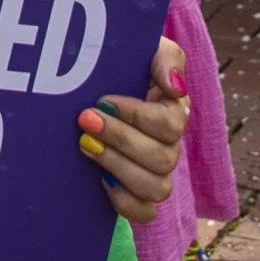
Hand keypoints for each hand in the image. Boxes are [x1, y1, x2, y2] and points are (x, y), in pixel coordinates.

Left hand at [79, 40, 193, 224]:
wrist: (84, 88)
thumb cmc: (119, 65)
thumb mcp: (143, 48)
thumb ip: (165, 58)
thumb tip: (175, 88)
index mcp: (174, 111)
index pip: (171, 124)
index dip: (137, 116)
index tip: (103, 100)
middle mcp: (169, 145)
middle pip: (163, 158)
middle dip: (120, 139)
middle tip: (85, 120)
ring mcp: (155, 173)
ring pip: (157, 188)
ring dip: (118, 167)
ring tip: (86, 145)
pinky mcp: (136, 194)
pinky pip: (145, 212)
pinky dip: (125, 200)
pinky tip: (100, 179)